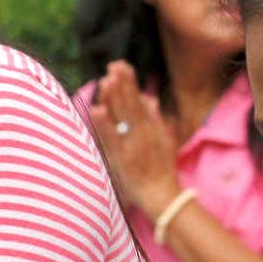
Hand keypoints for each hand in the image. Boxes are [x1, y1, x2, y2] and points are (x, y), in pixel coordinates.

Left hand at [87, 61, 181, 214]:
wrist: (162, 197)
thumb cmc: (162, 169)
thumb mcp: (165, 140)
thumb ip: (157, 118)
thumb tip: (149, 98)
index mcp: (152, 128)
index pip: (139, 100)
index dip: (130, 83)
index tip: (122, 66)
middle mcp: (143, 134)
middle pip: (131, 104)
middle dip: (122, 84)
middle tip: (114, 64)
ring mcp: (132, 146)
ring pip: (122, 117)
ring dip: (114, 98)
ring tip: (106, 80)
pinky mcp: (121, 159)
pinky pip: (111, 139)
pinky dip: (104, 124)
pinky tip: (97, 109)